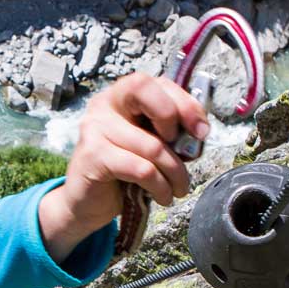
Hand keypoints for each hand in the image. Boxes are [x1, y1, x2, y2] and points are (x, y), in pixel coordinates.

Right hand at [42, 74, 205, 250]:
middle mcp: (103, 105)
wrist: (87, 204)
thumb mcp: (150, 145)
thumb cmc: (122, 173)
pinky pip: (141, 169)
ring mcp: (94, 128)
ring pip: (152, 145)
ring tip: (178, 188)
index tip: (201, 131)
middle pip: (143, 88)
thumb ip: (169, 131)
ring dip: (175, 173)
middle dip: (173, 118)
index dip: (184, 102)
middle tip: (185, 153)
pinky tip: (162, 196)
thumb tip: (198, 132)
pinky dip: (160, 186)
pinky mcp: (93, 156)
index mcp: (120, 96)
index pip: (155, 83)